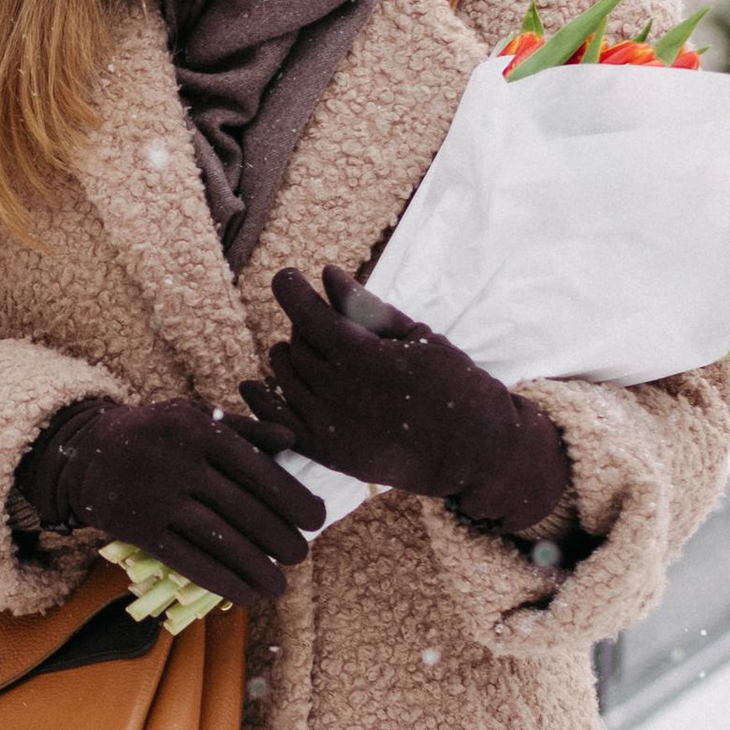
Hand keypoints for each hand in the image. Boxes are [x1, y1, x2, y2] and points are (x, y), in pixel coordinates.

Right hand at [20, 396, 324, 608]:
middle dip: (279, 537)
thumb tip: (292, 442)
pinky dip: (220, 581)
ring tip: (280, 585)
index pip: (256, 467)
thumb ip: (244, 429)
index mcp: (199, 430)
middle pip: (242, 507)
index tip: (317, 519)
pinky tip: (245, 595)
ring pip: (218, 538)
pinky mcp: (138, 528)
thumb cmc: (154, 432)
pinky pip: (186, 560)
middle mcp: (179, 462)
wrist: (84, 452)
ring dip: (255, 566)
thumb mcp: (194, 416)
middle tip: (302, 555)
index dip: (291, 497)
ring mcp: (156, 496)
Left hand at [245, 266, 569, 540]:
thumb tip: (328, 274)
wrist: (474, 451)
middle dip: (304, 326)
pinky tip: (255, 385)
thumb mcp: (418, 336)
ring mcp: (333, 428)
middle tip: (322, 322)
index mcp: (366, 358)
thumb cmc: (454, 384)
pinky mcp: (330, 455)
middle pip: (298, 345)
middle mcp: (342, 393)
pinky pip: (279, 425)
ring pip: (287, 380)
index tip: (286, 277)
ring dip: (288, 359)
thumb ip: (367, 308)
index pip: (309, 315)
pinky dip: (262, 402)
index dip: (290, 290)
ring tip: (303, 349)